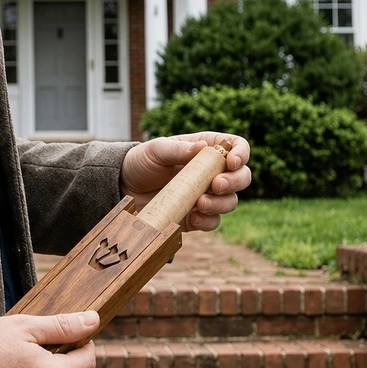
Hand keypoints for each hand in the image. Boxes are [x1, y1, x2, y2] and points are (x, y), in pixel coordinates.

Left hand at [120, 133, 251, 231]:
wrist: (124, 187)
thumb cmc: (141, 162)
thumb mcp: (156, 150)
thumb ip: (178, 150)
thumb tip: (201, 148)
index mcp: (206, 149)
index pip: (236, 146)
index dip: (241, 153)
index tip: (231, 162)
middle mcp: (211, 172)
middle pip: (242, 176)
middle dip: (235, 182)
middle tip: (216, 184)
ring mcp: (206, 195)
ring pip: (231, 201)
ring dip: (221, 203)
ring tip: (200, 202)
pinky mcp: (196, 215)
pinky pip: (213, 221)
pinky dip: (208, 220)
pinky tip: (194, 217)